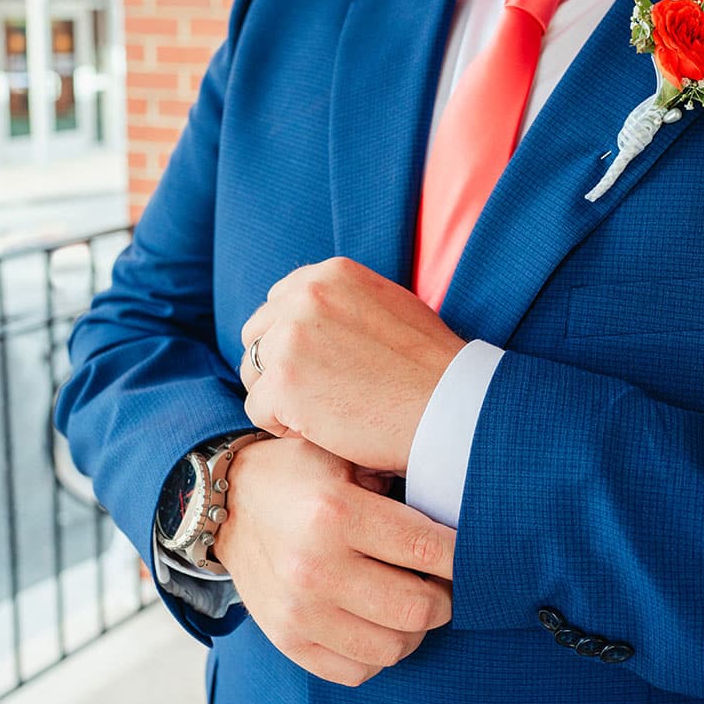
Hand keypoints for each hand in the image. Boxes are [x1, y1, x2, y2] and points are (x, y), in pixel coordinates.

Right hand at [213, 436, 455, 686]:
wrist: (225, 506)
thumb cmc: (296, 474)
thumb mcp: (341, 455)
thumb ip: (392, 477)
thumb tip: (452, 506)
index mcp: (336, 514)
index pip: (427, 549)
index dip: (463, 556)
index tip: (470, 551)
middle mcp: (316, 567)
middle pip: (417, 608)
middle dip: (446, 598)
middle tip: (444, 581)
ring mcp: (299, 611)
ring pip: (393, 647)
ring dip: (415, 629)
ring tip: (413, 602)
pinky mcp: (288, 640)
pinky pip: (357, 670)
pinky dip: (379, 652)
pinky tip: (378, 622)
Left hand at [238, 257, 465, 472]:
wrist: (449, 406)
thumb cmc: (429, 367)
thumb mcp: (389, 306)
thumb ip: (343, 302)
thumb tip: (307, 313)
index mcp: (331, 274)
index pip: (279, 302)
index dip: (293, 340)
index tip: (322, 364)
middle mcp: (305, 296)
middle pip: (256, 335)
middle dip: (279, 367)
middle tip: (322, 393)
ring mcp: (290, 338)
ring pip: (253, 373)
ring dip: (281, 398)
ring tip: (328, 411)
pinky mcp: (283, 383)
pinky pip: (258, 410)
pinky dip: (285, 428)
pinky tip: (325, 430)